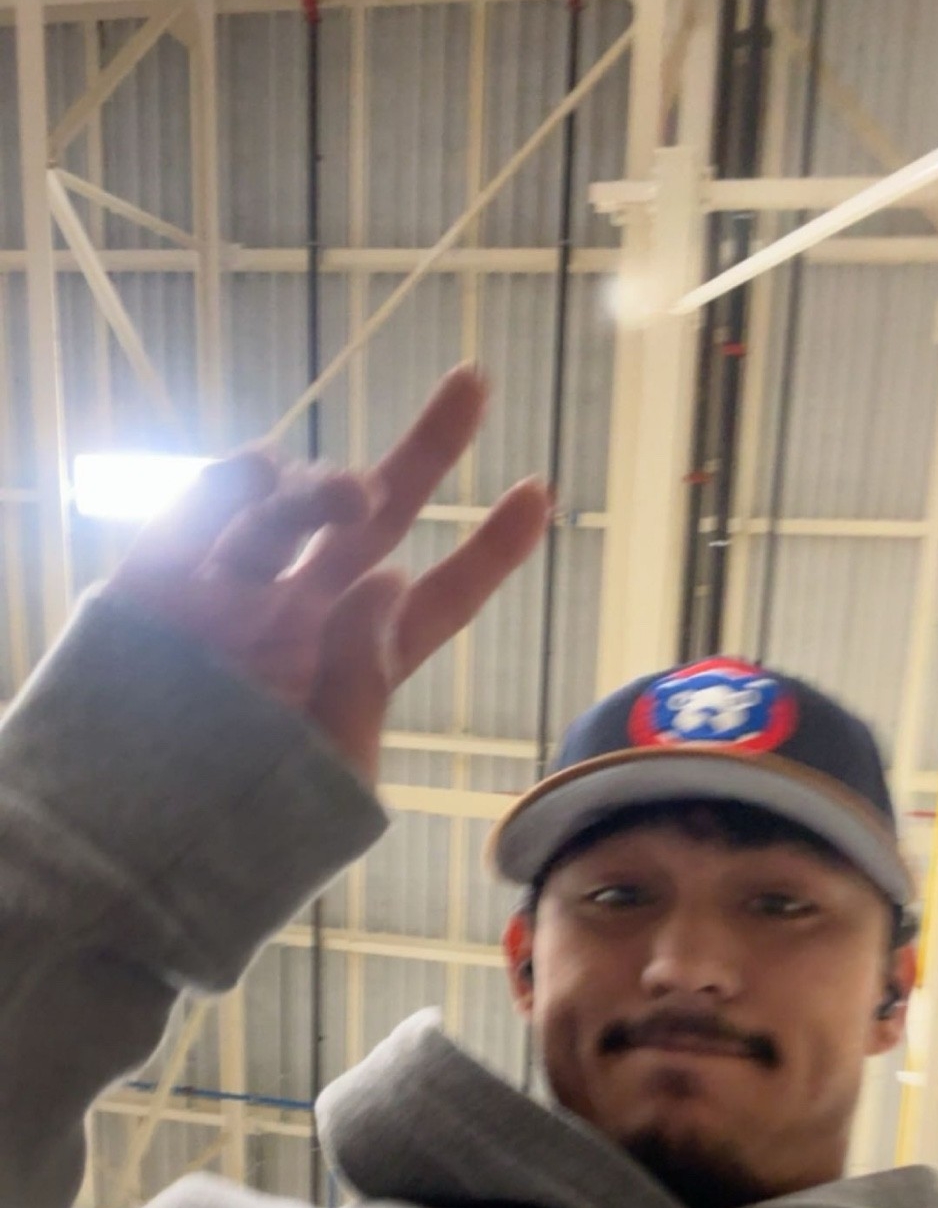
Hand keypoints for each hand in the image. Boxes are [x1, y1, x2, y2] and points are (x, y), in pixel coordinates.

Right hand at [102, 367, 549, 784]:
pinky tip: (265, 477)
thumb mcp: (328, 768)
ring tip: (351, 498)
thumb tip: (388, 578)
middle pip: (377, 521)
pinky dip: (249, 475)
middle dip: (426, 451)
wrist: (127, 825)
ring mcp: (239, 581)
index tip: (539, 492)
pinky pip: (220, 495)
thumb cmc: (238, 820)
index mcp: (354, 664)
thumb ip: (366, 678)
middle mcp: (303, 612)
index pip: (436, 601)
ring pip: (300, 501)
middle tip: (473, 383)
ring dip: (329, 485)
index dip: (486, 550)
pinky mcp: (173, 563)